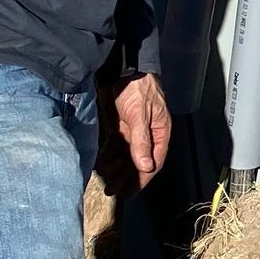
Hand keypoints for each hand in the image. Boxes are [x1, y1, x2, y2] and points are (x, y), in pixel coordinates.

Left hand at [105, 74, 171, 193]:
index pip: (154, 161)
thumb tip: (145, 165)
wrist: (121, 67)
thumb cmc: (138, 86)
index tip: (130, 191)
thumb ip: (141, 140)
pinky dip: (108, 157)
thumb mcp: (140, 114)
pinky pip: (113, 147)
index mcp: (159, 132)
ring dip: (115, 169)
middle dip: (126, 177)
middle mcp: (146, 134)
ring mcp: (131, 131)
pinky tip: (100, 165)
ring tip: (105, 181)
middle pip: (137, 162)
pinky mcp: (117, 126)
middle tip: (112, 191)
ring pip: (124, 157)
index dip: (142, 178)